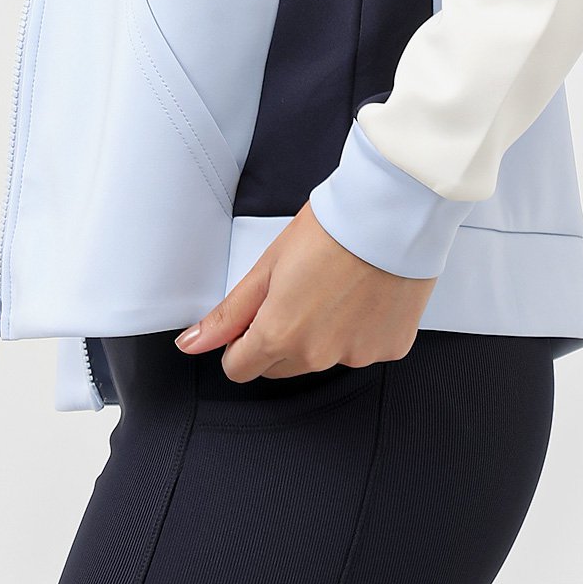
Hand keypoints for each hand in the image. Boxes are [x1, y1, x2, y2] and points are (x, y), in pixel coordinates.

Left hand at [174, 200, 435, 380]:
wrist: (392, 214)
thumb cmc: (330, 230)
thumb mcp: (268, 266)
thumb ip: (229, 314)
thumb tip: (191, 345)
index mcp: (280, 336)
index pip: (240, 369)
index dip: (240, 343)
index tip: (253, 317)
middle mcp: (318, 357)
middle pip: (281, 366)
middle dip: (279, 338)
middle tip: (298, 291)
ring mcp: (358, 357)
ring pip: (323, 358)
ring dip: (321, 335)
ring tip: (335, 287)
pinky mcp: (390, 349)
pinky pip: (362, 349)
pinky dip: (360, 330)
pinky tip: (365, 295)